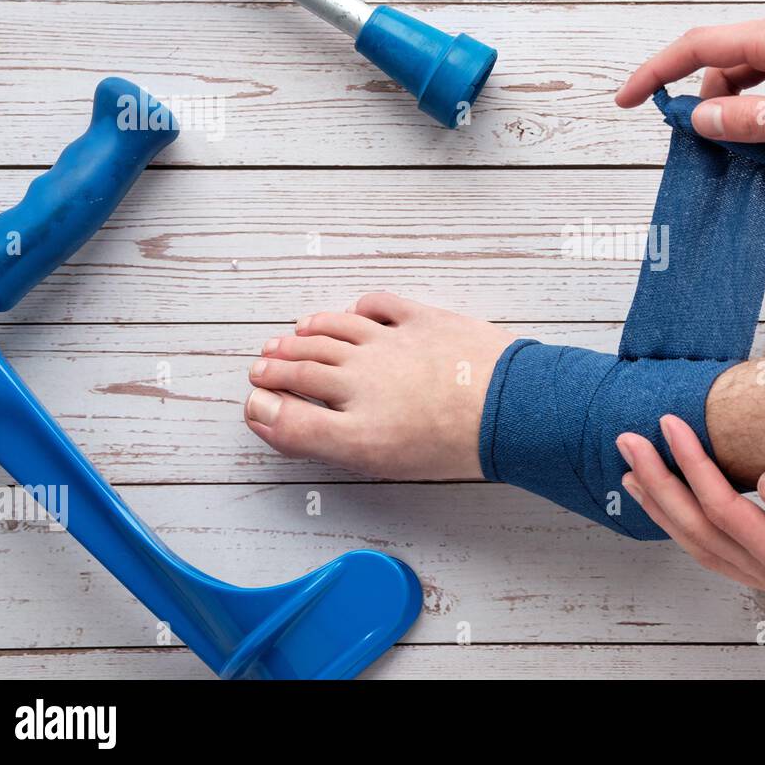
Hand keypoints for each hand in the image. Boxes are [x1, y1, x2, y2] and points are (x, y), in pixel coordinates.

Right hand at [245, 293, 512, 480]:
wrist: (510, 408)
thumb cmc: (454, 445)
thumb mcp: (375, 459)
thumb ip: (315, 437)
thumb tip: (271, 415)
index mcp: (350, 418)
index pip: (290, 407)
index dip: (266, 403)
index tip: (255, 398)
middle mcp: (362, 375)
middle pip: (307, 364)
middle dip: (278, 364)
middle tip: (262, 363)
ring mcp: (392, 342)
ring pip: (336, 330)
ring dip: (310, 332)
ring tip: (294, 334)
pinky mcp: (423, 319)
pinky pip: (381, 305)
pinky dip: (360, 307)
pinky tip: (355, 310)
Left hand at [617, 414, 764, 665]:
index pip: (726, 507)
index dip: (692, 465)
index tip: (672, 426)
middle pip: (698, 528)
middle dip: (658, 482)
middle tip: (628, 442)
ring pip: (702, 547)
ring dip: (664, 508)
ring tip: (634, 476)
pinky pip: (720, 555)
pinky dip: (689, 530)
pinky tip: (681, 513)